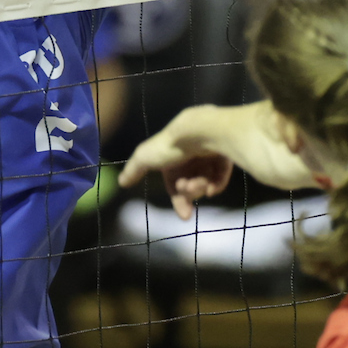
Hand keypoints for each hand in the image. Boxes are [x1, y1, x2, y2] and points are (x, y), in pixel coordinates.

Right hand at [123, 106, 239, 218]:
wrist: (200, 132)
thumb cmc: (172, 145)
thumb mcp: (146, 157)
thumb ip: (134, 169)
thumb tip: (121, 182)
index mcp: (172, 153)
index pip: (175, 181)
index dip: (178, 199)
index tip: (185, 215)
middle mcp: (191, 153)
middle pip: (191, 182)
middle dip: (189, 192)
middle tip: (189, 191)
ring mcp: (209, 152)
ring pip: (205, 179)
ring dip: (201, 187)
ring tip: (201, 184)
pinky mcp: (225, 152)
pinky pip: (222, 174)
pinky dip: (217, 183)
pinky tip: (212, 187)